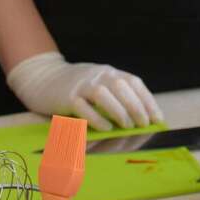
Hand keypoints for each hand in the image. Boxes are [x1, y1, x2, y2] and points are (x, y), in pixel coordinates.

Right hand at [5, 51, 161, 129]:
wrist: (42, 78)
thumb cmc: (75, 87)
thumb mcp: (98, 84)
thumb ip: (115, 95)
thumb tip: (141, 117)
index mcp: (108, 72)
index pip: (133, 82)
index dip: (148, 100)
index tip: (157, 118)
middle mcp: (97, 74)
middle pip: (121, 86)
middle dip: (136, 106)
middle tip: (144, 124)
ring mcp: (81, 85)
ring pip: (103, 94)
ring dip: (119, 111)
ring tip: (127, 126)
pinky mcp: (66, 97)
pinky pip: (83, 107)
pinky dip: (96, 118)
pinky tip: (106, 128)